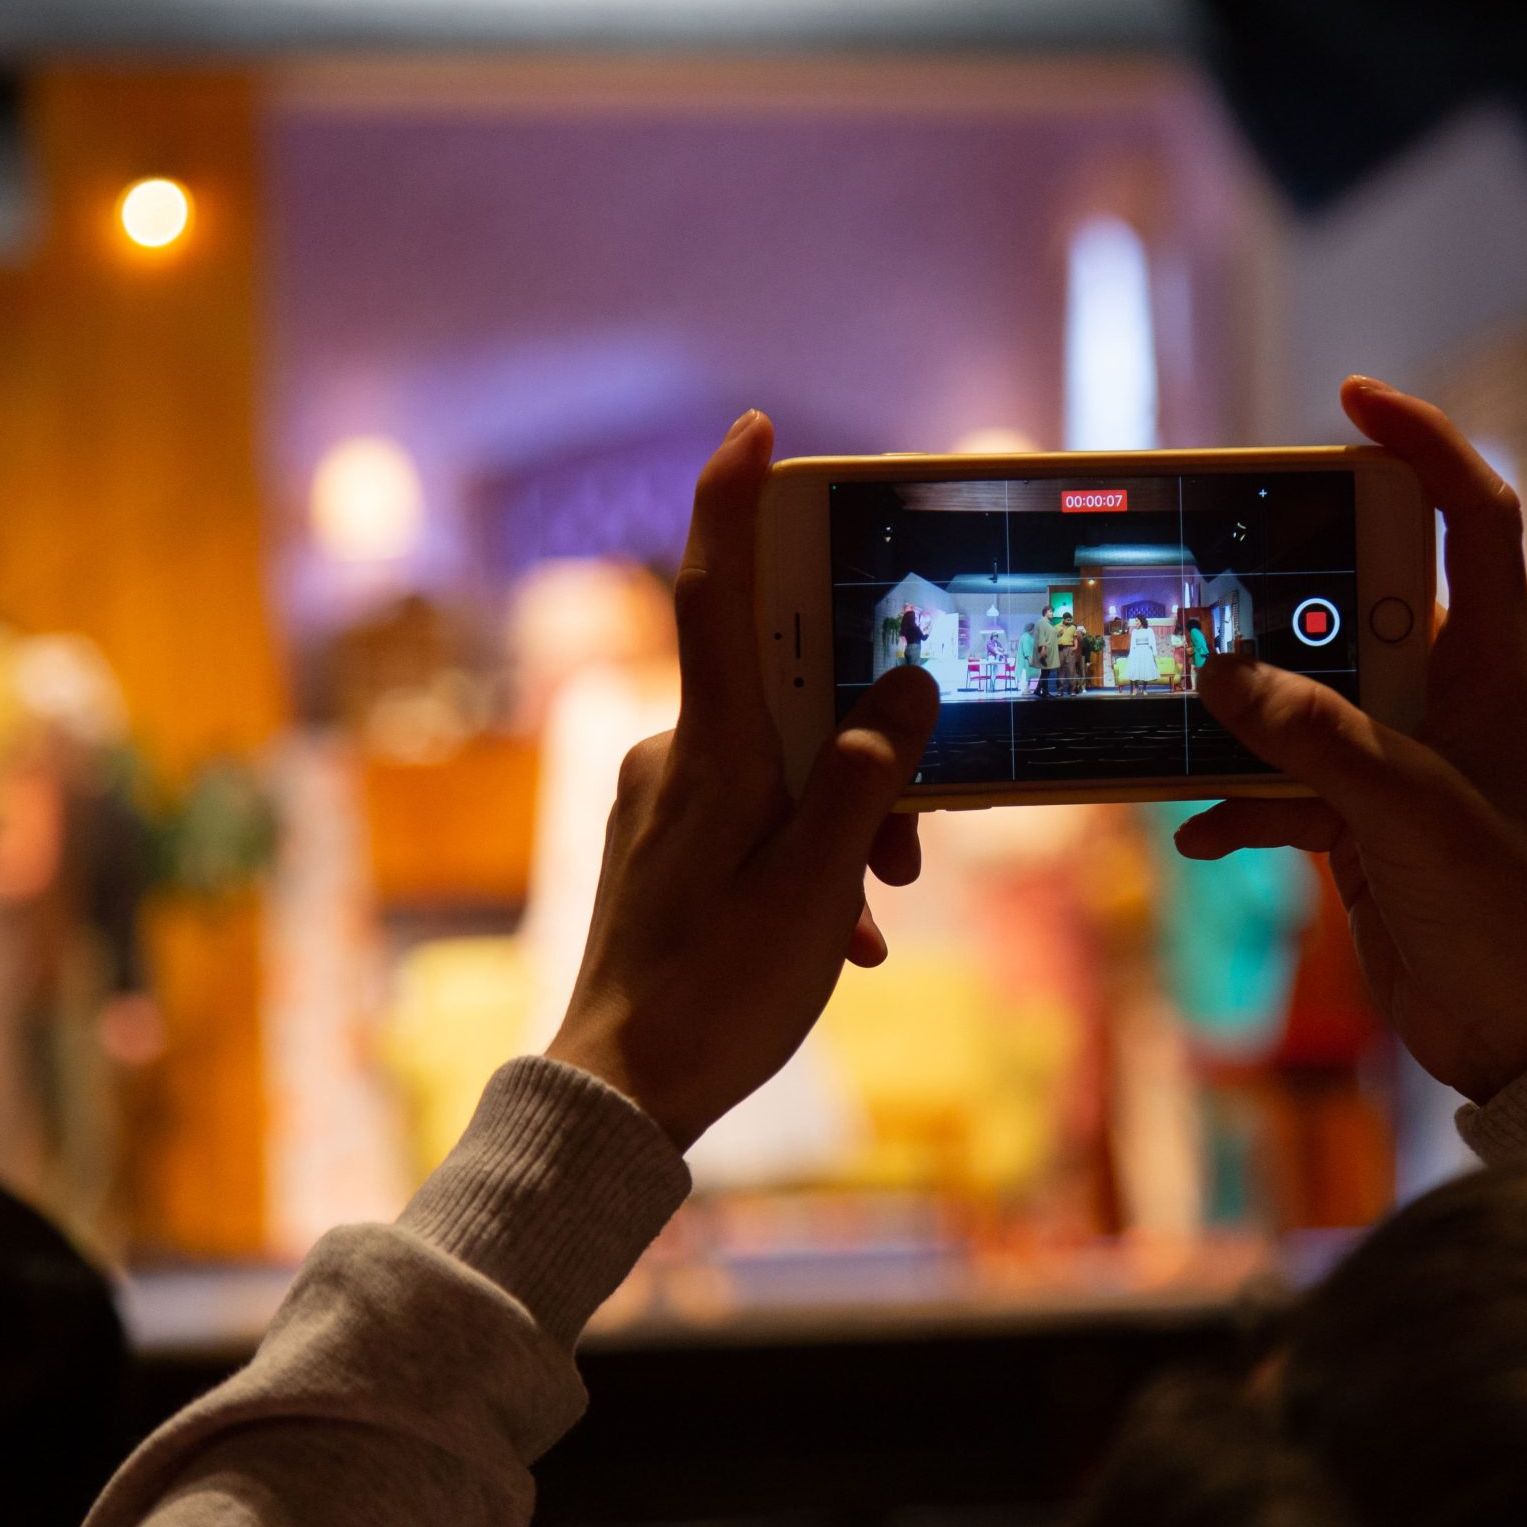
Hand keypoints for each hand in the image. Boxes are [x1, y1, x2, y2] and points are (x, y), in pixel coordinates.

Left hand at [545, 411, 937, 1148]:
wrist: (617, 1098)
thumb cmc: (715, 995)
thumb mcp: (815, 885)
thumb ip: (866, 776)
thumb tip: (906, 686)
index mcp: (709, 750)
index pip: (717, 593)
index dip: (734, 503)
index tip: (753, 428)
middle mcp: (675, 755)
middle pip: (787, 697)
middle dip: (866, 745)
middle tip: (910, 840)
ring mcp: (666, 802)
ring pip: (784, 766)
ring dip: (847, 821)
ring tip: (874, 909)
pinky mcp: (665, 847)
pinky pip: (758, 817)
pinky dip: (810, 858)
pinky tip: (841, 934)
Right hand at [1175, 376, 1526, 1101]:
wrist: (1518, 1036)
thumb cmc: (1503, 915)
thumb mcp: (1408, 812)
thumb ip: (1316, 736)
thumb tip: (1223, 671)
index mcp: (1496, 666)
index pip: (1474, 516)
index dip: (1424, 444)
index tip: (1350, 398)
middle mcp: (1449, 696)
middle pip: (1360, 596)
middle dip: (1286, 589)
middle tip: (1215, 567)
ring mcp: (1402, 758)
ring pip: (1306, 694)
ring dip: (1245, 709)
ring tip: (1180, 704)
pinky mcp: (1362, 820)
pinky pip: (1284, 784)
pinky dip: (1240, 803)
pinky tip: (1202, 835)